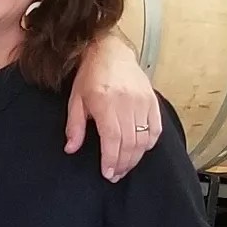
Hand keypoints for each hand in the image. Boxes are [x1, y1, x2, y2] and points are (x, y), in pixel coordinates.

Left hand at [68, 31, 163, 180]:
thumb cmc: (90, 76)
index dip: (111, 159)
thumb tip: (71, 149)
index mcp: (105, 103)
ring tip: (125, 167)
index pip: (112, 139)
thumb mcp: (75, 100)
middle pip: (130, 142)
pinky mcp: (152, 100)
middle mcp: (126, 102)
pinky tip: (141, 150)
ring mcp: (142, 101)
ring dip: (135, 157)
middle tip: (116, 175)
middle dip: (123, 163)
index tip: (108, 173)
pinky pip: (155, 127)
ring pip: (143, 138)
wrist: (109, 51)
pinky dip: (149, 142)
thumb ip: (74, 126)